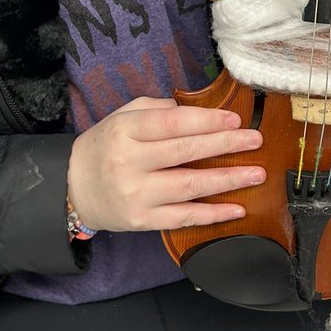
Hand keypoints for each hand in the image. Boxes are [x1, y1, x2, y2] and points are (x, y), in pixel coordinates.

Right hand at [66, 97, 264, 233]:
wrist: (73, 187)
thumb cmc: (106, 146)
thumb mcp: (123, 116)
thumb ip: (158, 110)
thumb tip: (197, 112)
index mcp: (125, 130)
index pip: (173, 123)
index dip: (208, 121)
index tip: (236, 119)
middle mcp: (130, 162)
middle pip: (186, 151)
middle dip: (226, 144)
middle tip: (255, 140)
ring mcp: (136, 194)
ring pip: (190, 186)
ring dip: (228, 180)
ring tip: (256, 173)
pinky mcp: (142, 221)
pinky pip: (184, 218)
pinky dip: (213, 215)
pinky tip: (237, 208)